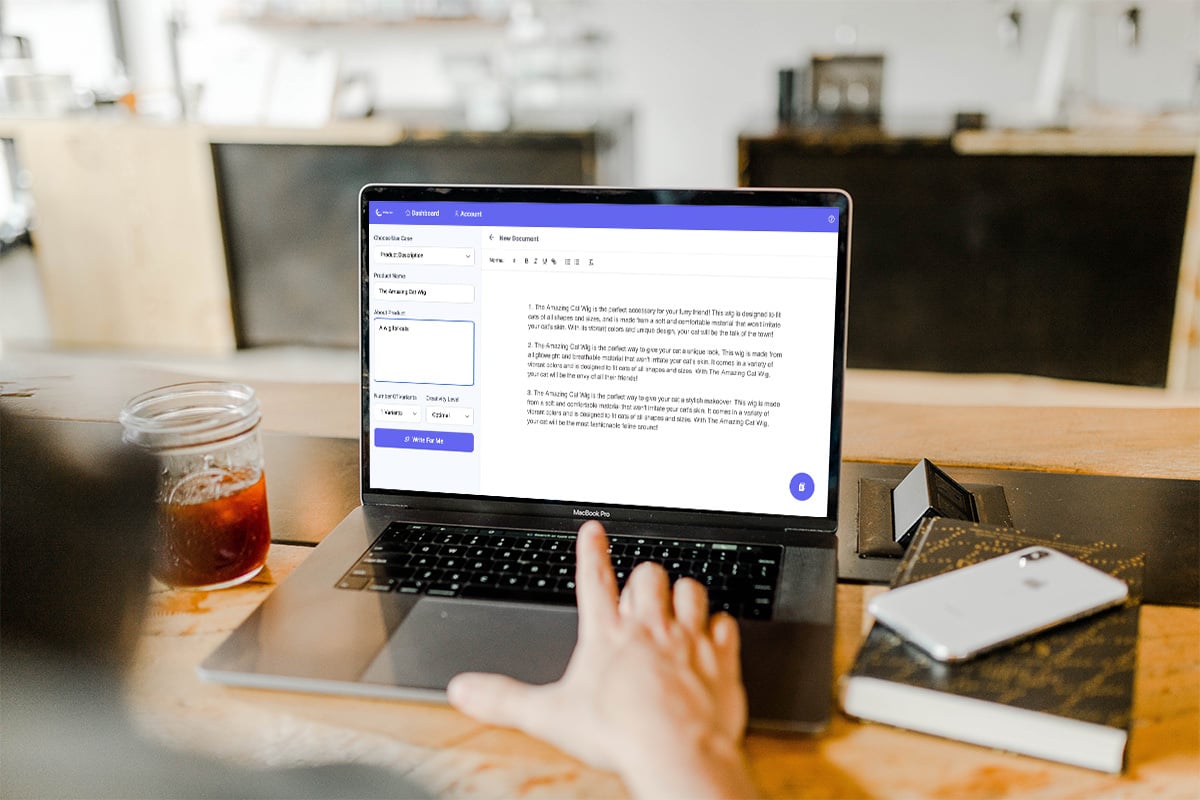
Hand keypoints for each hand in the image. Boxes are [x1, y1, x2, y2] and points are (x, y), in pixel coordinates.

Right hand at [447, 521, 754, 798]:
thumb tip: (463, 690)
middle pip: (647, 575)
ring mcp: (687, 639)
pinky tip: (714, 634)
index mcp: (607, 635)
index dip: (592, 550)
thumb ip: (504, 700)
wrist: (676, 750)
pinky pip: (725, 623)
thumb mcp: (549, 717)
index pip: (595, 579)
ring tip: (676, 604)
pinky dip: (719, 626)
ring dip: (683, 594)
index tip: (593, 529)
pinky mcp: (719, 658)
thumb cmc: (618, 733)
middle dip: (643, 577)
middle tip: (640, 589)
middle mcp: (648, 628)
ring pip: (689, 589)